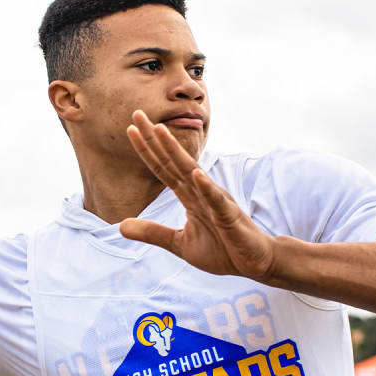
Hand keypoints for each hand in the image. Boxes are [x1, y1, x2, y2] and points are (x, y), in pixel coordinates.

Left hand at [119, 110, 277, 281]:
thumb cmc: (221, 250)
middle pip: (173, 161)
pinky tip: (196, 174)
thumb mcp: (179, 243)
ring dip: (176, 152)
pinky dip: (206, 187)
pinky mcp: (229, 216)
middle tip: (138, 113)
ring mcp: (215, 200)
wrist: (255, 262)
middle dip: (154, 139)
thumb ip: (152, 232)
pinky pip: (216, 200)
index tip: (130, 128)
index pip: (163, 168)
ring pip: (192, 172)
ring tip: (160, 131)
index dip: (147, 149)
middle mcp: (200, 191)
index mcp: (189, 196)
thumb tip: (120, 227)